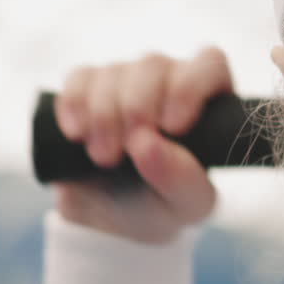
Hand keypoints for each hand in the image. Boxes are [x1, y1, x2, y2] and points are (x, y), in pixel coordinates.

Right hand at [51, 46, 233, 243]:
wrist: (114, 220)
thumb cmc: (165, 205)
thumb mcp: (186, 206)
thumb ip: (181, 180)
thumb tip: (148, 143)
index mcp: (207, 102)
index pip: (209, 63)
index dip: (189, 87)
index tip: (172, 127)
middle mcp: (168, 81)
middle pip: (153, 65)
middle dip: (136, 108)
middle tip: (126, 152)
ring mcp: (126, 79)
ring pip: (114, 71)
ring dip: (103, 114)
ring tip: (103, 158)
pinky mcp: (87, 87)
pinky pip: (79, 77)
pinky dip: (74, 103)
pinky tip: (76, 134)